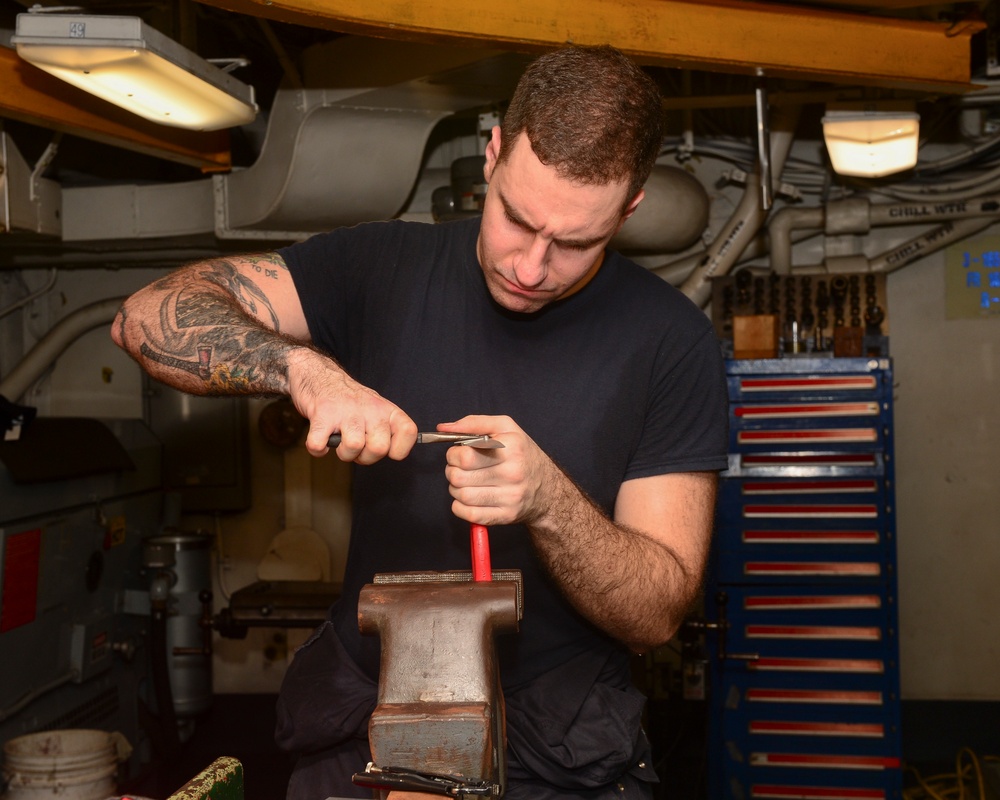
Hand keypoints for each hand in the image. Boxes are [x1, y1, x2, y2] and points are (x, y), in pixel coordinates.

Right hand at [286, 348, 416, 462]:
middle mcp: (370, 409)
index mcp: (386, 410)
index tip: (387, 450)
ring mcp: (346, 412)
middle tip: (358, 448)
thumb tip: (395, 453)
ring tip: (340, 443)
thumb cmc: (349, 401)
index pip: (408, 432)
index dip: (399, 449)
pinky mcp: (322, 415)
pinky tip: (321, 440)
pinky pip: (319, 445)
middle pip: (379, 448)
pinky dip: (317, 449)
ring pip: (353, 448)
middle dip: (366, 458)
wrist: (320, 377)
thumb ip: (386, 430)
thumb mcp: (376, 409)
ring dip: (344, 454)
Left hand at [440, 415, 558, 525]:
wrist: (547, 488)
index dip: (453, 454)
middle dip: (451, 471)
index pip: (465, 456)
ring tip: (465, 482)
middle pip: (459, 477)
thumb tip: (443, 428)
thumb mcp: (505, 428)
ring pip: (462, 496)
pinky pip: (470, 515)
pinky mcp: (506, 515)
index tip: (458, 454)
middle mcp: (513, 473)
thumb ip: (474, 423)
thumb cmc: (522, 454)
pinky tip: (469, 498)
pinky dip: (461, 507)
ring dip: (455, 489)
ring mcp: (510, 497)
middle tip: (459, 469)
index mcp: (511, 448)